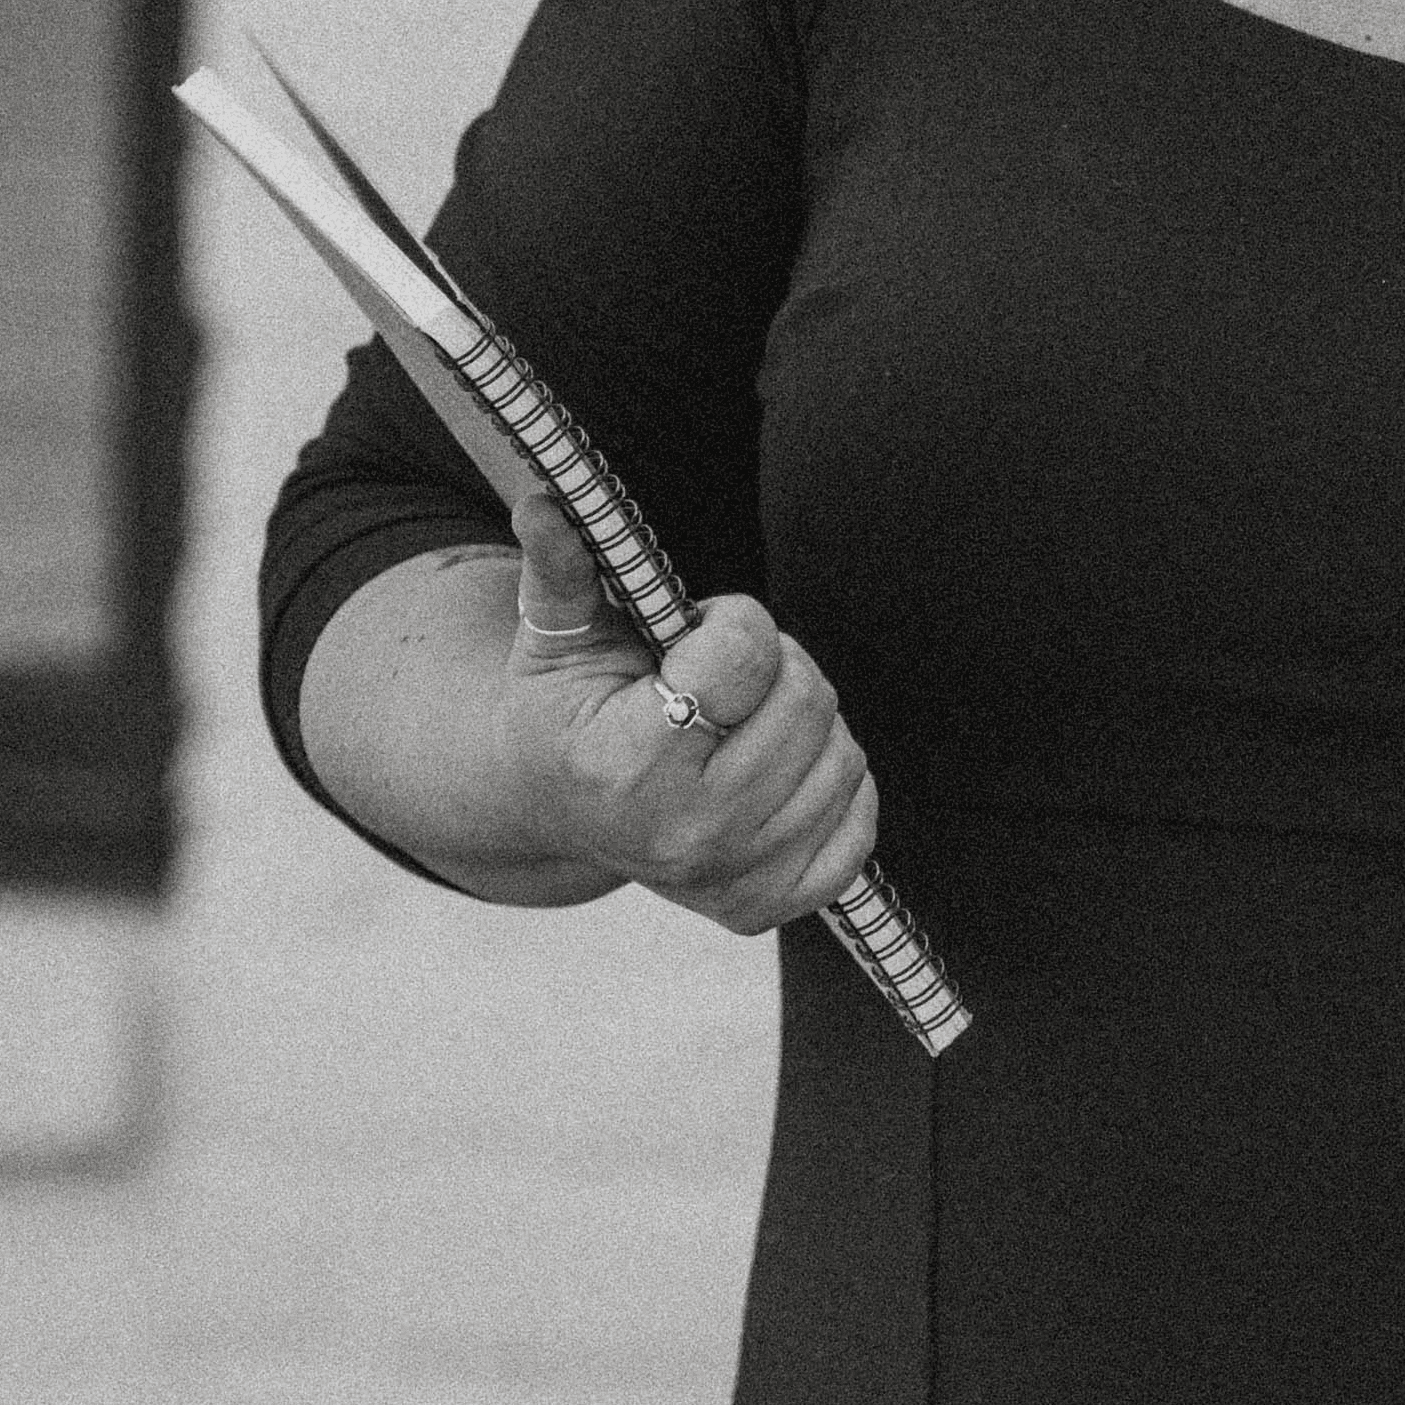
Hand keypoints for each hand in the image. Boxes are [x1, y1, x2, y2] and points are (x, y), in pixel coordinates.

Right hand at [491, 491, 883, 935]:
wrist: (555, 805)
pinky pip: (859, 826)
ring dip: (803, 720)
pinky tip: (775, 769)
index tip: (692, 631)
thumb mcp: (554, 635)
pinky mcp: (768, 906)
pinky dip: (833, 785)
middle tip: (724, 672)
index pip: (747, 652)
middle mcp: (681, 835)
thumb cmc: (563, 709)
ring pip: (841, 757)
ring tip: (741, 720)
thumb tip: (545, 498)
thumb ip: (564, 566)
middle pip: (806, 701)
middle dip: (775, 663)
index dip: (730, 619)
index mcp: (622, 766)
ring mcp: (730, 879)